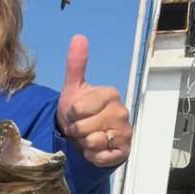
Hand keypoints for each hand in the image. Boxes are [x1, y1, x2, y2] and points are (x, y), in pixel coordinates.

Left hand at [56, 35, 131, 166]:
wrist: (87, 137)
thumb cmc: (80, 112)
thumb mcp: (74, 89)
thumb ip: (76, 65)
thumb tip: (78, 37)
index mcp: (110, 94)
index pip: (77, 108)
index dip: (70, 114)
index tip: (75, 113)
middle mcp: (120, 111)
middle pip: (82, 127)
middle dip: (75, 130)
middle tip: (80, 127)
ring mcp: (124, 131)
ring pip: (91, 142)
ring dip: (83, 143)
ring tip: (87, 137)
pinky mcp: (123, 150)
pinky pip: (99, 156)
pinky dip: (91, 156)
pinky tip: (94, 149)